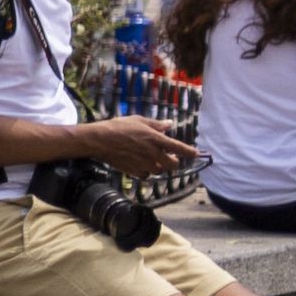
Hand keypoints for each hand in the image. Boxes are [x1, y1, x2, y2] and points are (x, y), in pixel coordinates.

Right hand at [84, 116, 198, 177]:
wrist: (99, 140)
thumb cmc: (118, 127)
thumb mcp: (139, 120)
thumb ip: (156, 124)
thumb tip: (170, 124)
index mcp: (156, 139)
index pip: (180, 148)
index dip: (190, 152)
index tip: (196, 153)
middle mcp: (153, 153)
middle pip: (173, 165)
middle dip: (174, 162)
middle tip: (169, 157)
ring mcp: (144, 164)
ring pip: (159, 171)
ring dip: (159, 166)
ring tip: (152, 159)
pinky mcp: (134, 171)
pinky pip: (146, 175)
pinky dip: (146, 171)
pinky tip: (140, 164)